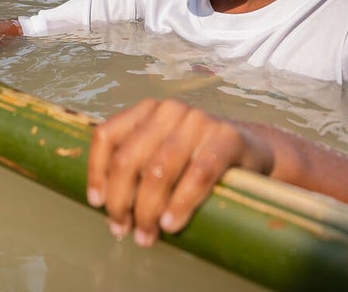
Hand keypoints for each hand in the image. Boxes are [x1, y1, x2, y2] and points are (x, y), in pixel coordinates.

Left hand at [86, 98, 272, 246]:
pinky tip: (170, 224)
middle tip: (122, 229)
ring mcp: (198, 120)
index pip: (106, 136)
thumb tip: (108, 209)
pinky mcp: (226, 138)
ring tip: (146, 236)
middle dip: (120, 200)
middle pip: (128, 158)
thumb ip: (137, 168)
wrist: (251, 150)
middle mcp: (169, 111)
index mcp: (146, 111)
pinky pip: (198, 174)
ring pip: (159, 169)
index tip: (97, 203)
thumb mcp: (161, 153)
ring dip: (147, 209)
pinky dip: (181, 203)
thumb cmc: (195, 158)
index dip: (96, 172)